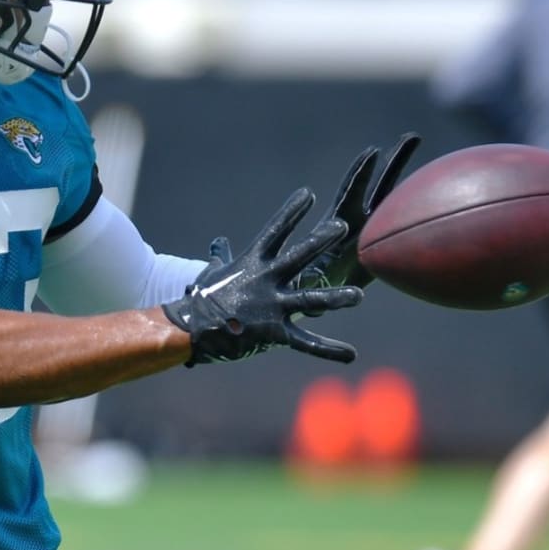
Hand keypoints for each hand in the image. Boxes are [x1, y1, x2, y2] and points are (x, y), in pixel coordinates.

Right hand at [162, 188, 363, 365]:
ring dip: (336, 298)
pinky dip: (329, 350)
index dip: (291, 212)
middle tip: (341, 226)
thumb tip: (218, 243)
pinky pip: (306, 342)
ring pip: (311, 300)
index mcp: (253, 262)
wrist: (190, 328)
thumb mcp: (212, 272)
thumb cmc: (201, 298)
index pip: (275, 231)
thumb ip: (221, 257)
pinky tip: (350, 355)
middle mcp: (266, 280)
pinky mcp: (274, 332)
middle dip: (320, 240)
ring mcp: (272, 306)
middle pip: (298, 256)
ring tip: (358, 296)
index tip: (308, 194)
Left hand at [298, 132, 420, 289]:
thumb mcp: (315, 274)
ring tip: (414, 140)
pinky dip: (415, 202)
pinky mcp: (382, 237)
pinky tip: (431, 187)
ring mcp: (373, 224)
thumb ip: (321, 274)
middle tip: (411, 137)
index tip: (372, 152)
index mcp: (340, 219)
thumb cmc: (314, 279)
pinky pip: (401, 216)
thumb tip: (325, 275)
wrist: (322, 286)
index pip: (351, 191)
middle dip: (393, 160)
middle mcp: (359, 217)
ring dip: (401, 168)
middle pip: (379, 184)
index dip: (360, 173)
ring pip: (392, 193)